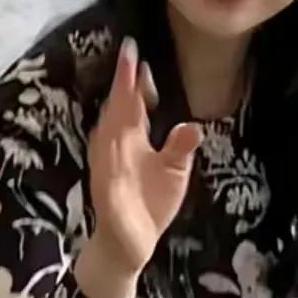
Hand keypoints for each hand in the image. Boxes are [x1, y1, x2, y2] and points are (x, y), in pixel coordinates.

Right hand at [87, 37, 202, 276]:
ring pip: (108, 130)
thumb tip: (191, 124)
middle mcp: (117, 148)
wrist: (129, 245)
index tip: (140, 57)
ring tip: (122, 80)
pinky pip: (105, 164)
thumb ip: (179, 148)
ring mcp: (109, 167)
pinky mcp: (107, 189)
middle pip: (119, 109)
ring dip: (114, 106)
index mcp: (132, 141)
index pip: (134, 105)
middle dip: (123, 83)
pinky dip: (107, 147)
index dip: (136, 82)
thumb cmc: (149, 205)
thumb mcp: (173, 173)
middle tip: (128, 52)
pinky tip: (110, 128)